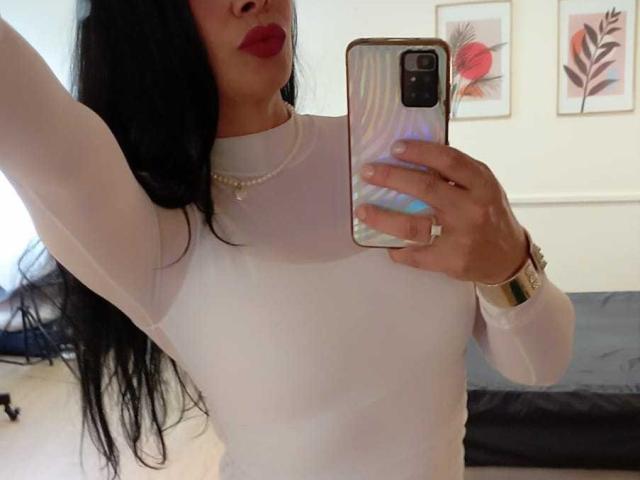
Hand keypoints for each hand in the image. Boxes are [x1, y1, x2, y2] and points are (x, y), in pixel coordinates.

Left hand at [355, 140, 528, 284]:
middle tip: (368, 173)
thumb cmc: (489, 215)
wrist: (508, 258)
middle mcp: (472, 209)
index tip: (395, 148)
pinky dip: (397, 250)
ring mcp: (461, 237)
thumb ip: (457, 174)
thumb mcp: (483, 187)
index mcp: (481, 184)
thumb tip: (413, 157)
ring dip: (383, 218)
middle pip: (426, 189)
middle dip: (391, 178)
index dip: (420, 152)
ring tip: (363, 210)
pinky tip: (385, 244)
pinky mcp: (450, 261)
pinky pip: (415, 255)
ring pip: (414, 226)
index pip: (449, 161)